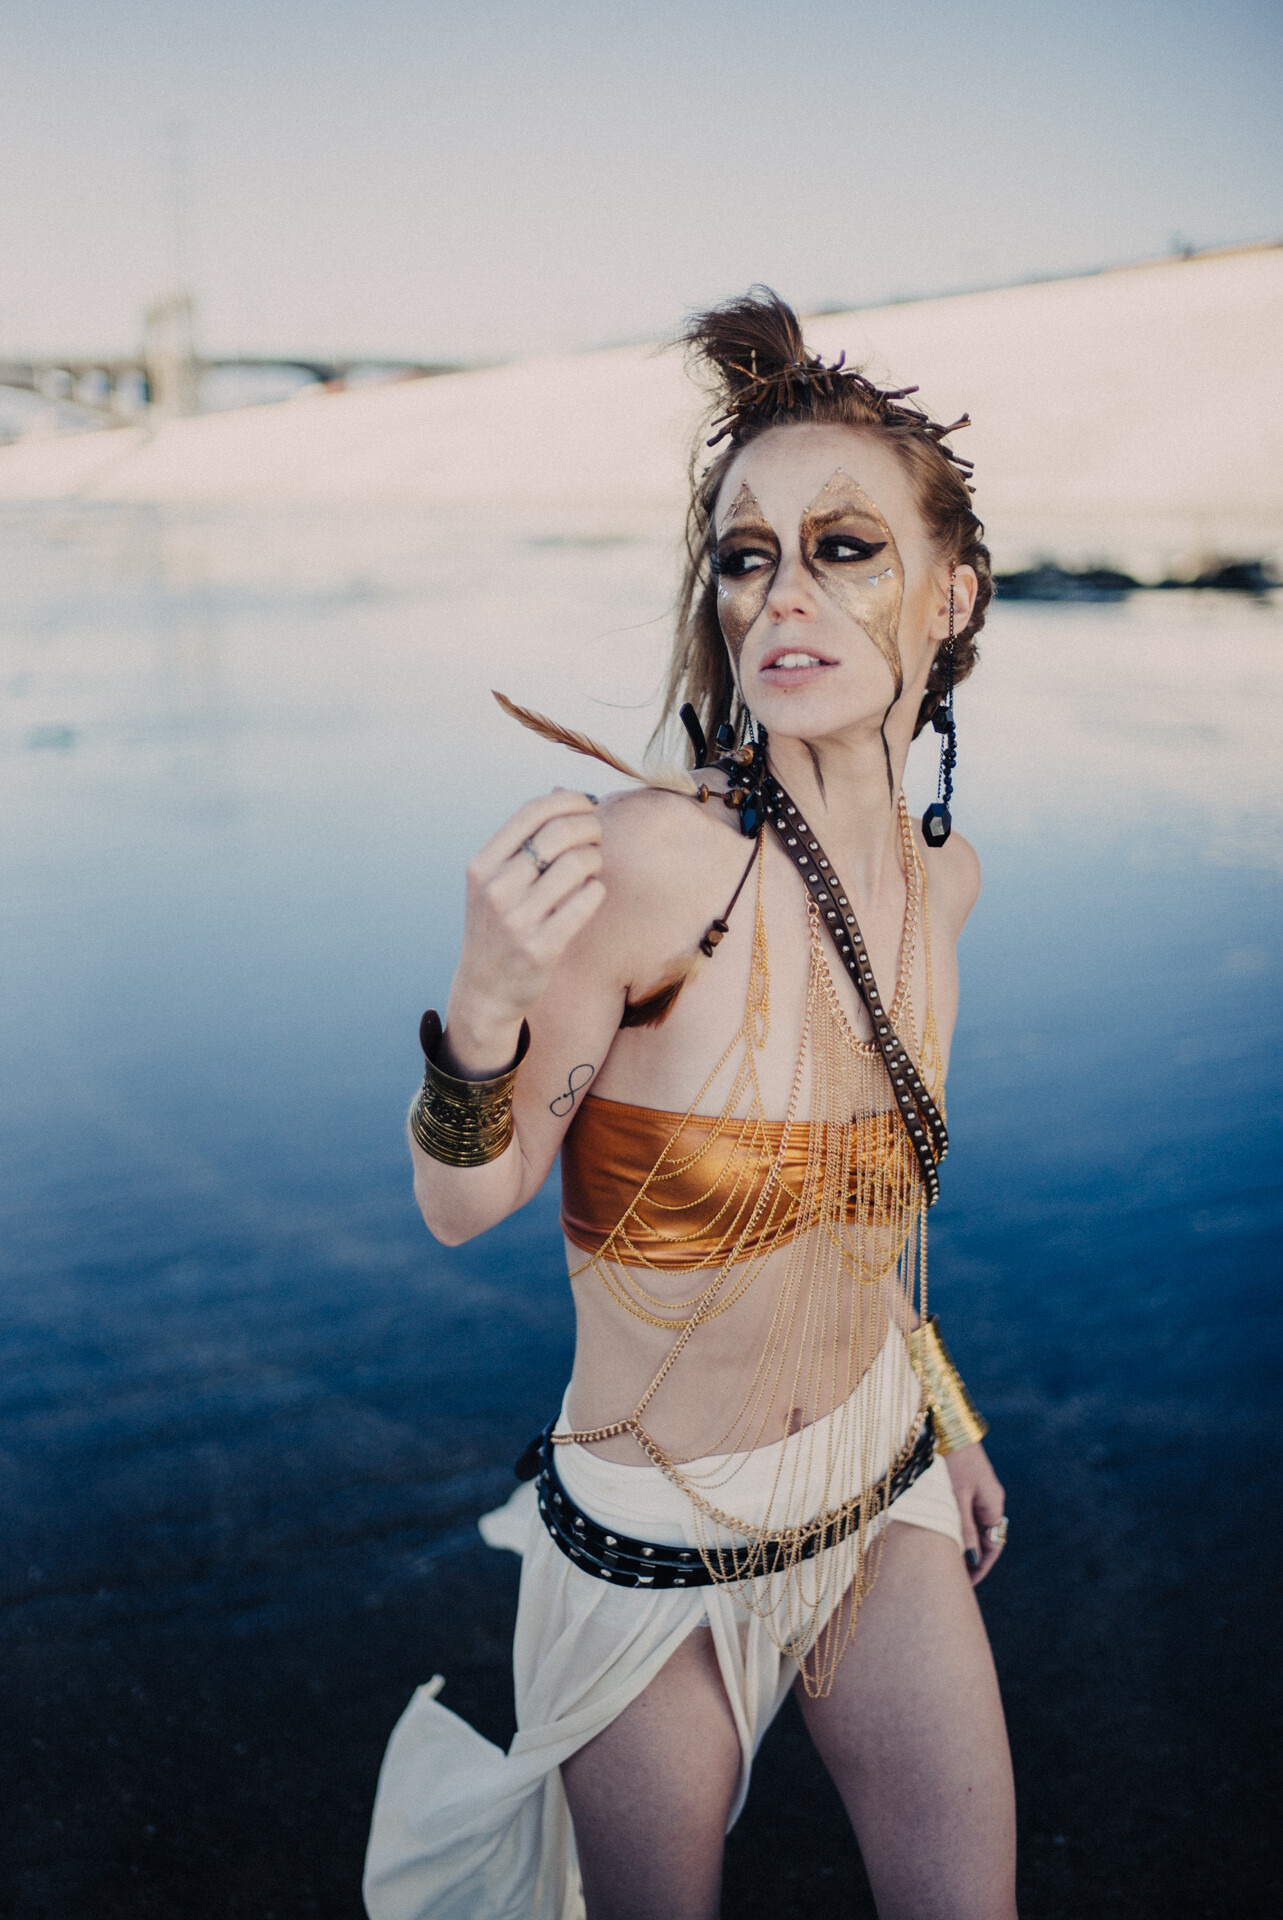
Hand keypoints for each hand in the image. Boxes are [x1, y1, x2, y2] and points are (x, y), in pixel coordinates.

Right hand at [444, 790, 604, 1073]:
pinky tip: (589, 894)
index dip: (569, 800)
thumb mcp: (492, 882)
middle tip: (597, 838)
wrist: (483, 991)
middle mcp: (495, 889)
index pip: (532, 812)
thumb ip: (521, 842)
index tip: (587, 806)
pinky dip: (595, 891)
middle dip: (590, 828)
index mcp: (482, 866)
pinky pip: (586, 901)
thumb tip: (564, 793)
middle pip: (559, 834)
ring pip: (578, 865)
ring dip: (595, 860)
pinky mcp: (541, 947)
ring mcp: (516, 920)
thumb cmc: (497, 927)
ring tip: (592, 869)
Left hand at [944, 1441, 1006, 1585]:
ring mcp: (976, 1490)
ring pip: (971, 1526)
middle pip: (984, 1538)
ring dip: (961, 1543)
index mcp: (993, 1504)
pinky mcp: (962, 1483)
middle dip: (970, 1559)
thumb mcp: (957, 1497)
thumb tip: (972, 1561)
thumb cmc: (952, 1459)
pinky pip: (962, 1512)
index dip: (981, 1567)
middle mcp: (988, 1499)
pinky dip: (954, 1527)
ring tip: (943, 1561)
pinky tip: (938, 1534)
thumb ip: (964, 1529)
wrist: (945, 1423)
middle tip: (952, 1578)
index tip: (966, 1585)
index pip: (993, 1546)